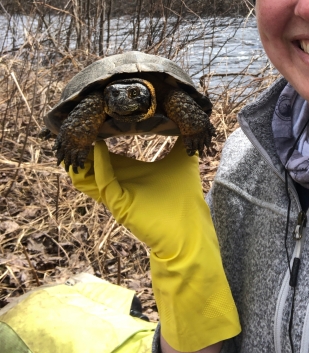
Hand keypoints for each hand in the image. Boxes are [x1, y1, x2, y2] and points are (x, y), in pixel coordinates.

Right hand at [68, 138, 240, 352]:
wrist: (190, 230)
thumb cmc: (184, 198)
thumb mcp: (182, 162)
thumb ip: (180, 143)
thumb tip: (187, 122)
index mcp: (128, 174)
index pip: (104, 156)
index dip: (96, 140)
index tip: (91, 121)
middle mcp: (118, 184)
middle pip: (91, 166)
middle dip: (81, 149)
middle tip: (74, 128)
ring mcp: (117, 196)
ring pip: (88, 177)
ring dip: (82, 159)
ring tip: (76, 138)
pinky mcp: (121, 205)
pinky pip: (104, 183)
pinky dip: (99, 166)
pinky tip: (98, 148)